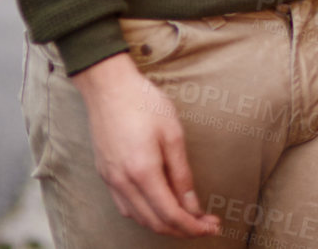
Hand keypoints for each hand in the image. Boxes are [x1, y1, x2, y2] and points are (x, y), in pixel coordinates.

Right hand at [71, 53, 219, 237]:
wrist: (109, 88)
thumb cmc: (145, 104)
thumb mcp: (173, 135)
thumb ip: (182, 174)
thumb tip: (193, 205)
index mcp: (142, 172)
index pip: (169, 213)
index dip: (192, 226)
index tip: (212, 227)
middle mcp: (122, 183)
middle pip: (154, 221)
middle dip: (182, 229)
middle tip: (207, 226)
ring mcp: (110, 180)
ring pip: (138, 217)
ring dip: (165, 224)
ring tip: (190, 219)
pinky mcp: (106, 175)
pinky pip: (126, 206)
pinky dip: (146, 214)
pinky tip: (161, 208)